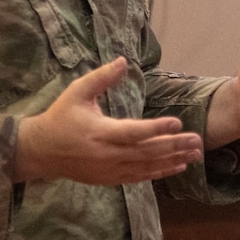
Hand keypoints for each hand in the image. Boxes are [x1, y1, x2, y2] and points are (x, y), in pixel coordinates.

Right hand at [15, 57, 203, 185]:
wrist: (42, 152)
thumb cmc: (60, 117)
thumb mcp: (77, 92)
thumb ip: (101, 77)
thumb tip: (123, 61)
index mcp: (99, 132)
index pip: (132, 132)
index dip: (156, 129)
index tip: (177, 122)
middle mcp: (107, 155)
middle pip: (146, 152)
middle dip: (174, 146)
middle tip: (198, 140)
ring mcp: (110, 170)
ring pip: (146, 167)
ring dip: (172, 160)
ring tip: (195, 154)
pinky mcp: (110, 179)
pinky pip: (140, 177)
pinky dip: (160, 172)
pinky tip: (178, 166)